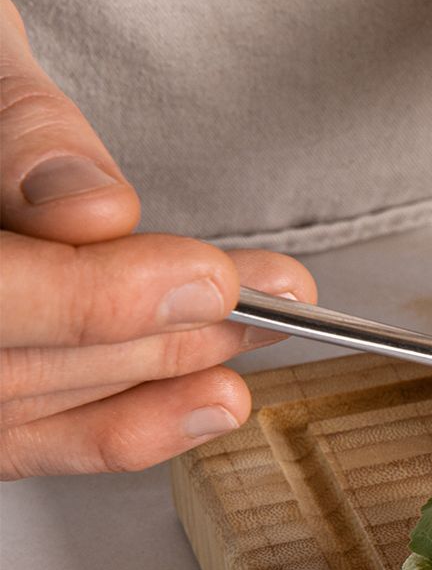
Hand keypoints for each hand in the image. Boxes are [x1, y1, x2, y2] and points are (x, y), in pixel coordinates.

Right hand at [0, 0, 314, 477]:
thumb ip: (25, 132)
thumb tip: (92, 209)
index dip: (97, 299)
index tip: (206, 279)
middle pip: (17, 369)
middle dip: (159, 338)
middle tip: (269, 301)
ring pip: (30, 409)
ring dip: (161, 377)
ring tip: (259, 330)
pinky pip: (28, 437)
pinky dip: (123, 426)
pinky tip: (207, 401)